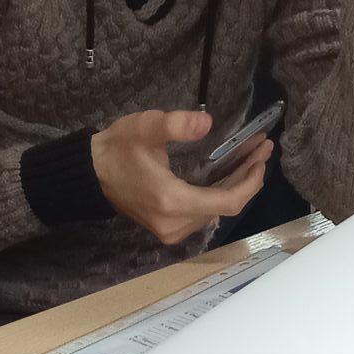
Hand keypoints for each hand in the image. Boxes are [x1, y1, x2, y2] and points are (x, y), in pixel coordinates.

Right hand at [89, 109, 270, 248]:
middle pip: (226, 207)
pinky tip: (228, 175)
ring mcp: (171, 231)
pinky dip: (219, 194)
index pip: (228, 201)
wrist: (91, 174)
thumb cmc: (119, 149)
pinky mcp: (168, 229)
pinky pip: (203, 214)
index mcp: (173, 201)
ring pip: (216, 212)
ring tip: (248, 158)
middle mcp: (175, 224)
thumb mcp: (146, 127)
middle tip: (261, 150)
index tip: (262, 158)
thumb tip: (207, 123)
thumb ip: (177, 124)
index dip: (251, 182)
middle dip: (247, 178)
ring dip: (235, 186)